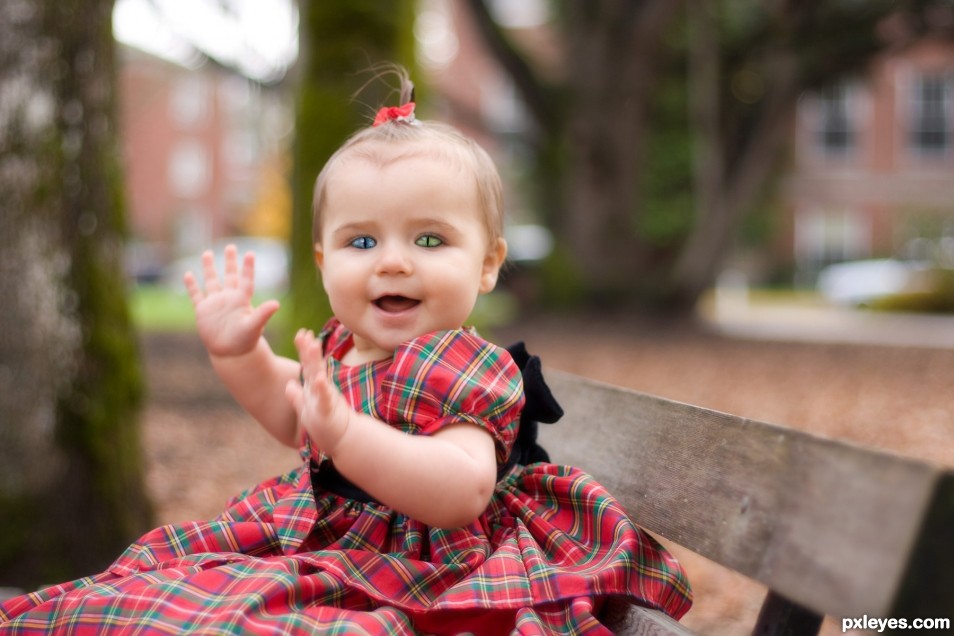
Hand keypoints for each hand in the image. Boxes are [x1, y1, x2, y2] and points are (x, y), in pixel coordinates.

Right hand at [183, 244, 280, 357]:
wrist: (231, 354)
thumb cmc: (245, 341)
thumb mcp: (254, 326)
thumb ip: (263, 314)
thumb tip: (276, 303)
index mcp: (242, 300)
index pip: (246, 280)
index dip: (247, 268)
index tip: (250, 254)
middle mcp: (229, 299)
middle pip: (229, 276)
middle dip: (230, 262)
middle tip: (231, 246)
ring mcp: (215, 304)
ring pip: (211, 281)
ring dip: (209, 268)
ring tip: (208, 253)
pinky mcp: (203, 311)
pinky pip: (196, 295)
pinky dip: (192, 285)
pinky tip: (188, 274)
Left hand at [285, 329, 352, 455]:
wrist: (344, 441)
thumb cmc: (326, 426)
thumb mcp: (306, 409)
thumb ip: (296, 396)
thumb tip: (288, 384)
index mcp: (314, 388)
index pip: (308, 365)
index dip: (304, 350)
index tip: (301, 333)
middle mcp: (321, 389)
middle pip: (313, 366)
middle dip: (308, 349)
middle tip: (304, 332)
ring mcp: (326, 398)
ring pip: (319, 377)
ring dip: (315, 361)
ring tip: (313, 345)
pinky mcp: (328, 410)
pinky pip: (324, 398)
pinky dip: (322, 388)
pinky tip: (319, 379)